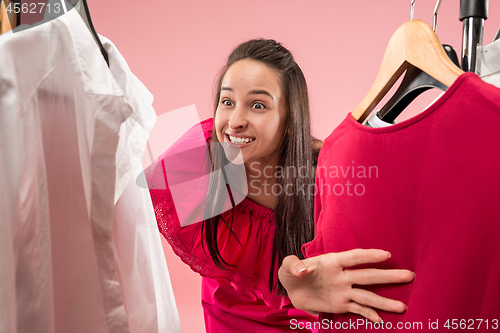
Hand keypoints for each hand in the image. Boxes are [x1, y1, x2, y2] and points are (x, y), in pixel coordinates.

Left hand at [278, 249, 413, 322]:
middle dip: (388, 276)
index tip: (386, 254)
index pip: (353, 257)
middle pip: (368, 275)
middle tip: (408, 275)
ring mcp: (344, 290)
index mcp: (332, 261)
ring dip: (384, 301)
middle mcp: (342, 276)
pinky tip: (381, 321)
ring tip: (402, 306)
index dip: (369, 255)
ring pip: (367, 295)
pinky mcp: (341, 304)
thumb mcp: (287, 266)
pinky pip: (358, 309)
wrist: (292, 289)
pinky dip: (368, 315)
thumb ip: (294, 265)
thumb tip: (302, 269)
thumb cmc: (292, 272)